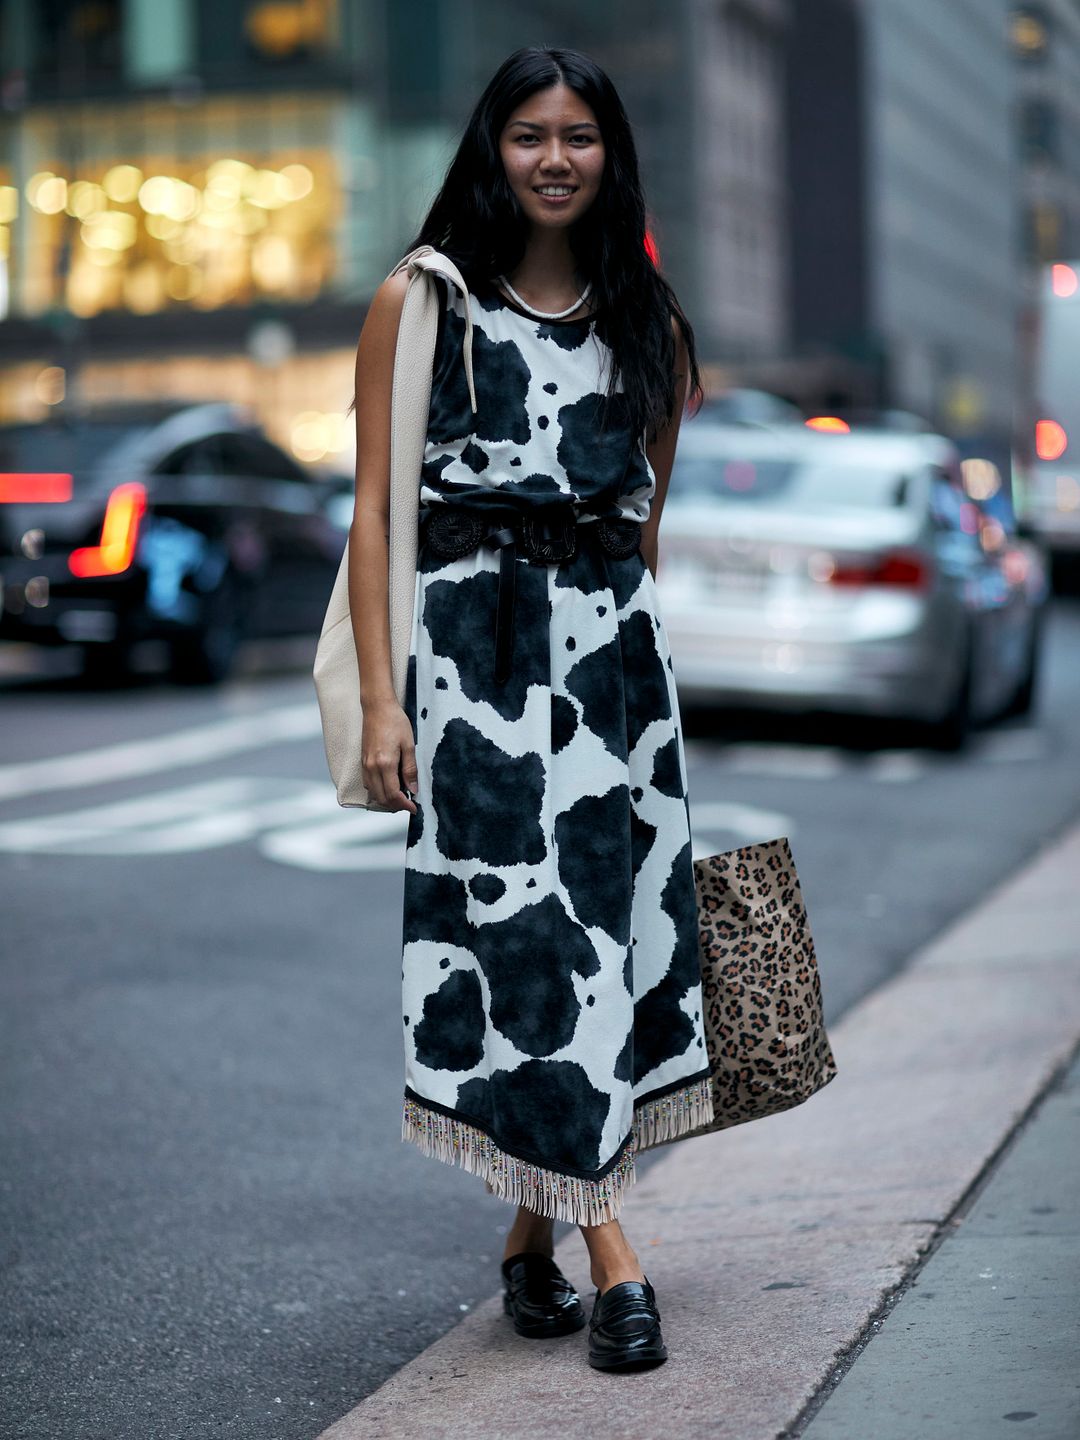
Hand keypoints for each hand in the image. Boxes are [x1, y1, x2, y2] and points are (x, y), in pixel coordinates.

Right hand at [361, 697, 418, 813]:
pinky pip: (368, 784)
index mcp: (385, 763)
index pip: (393, 794)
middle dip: (396, 806)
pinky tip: (389, 786)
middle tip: (409, 804)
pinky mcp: (362, 762)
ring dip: (386, 800)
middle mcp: (372, 767)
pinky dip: (378, 791)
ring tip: (401, 797)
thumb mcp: (409, 745)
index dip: (404, 805)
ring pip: (373, 793)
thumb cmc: (395, 722)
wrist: (377, 707)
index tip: (414, 808)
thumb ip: (410, 769)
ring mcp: (365, 765)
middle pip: (381, 798)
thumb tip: (413, 790)